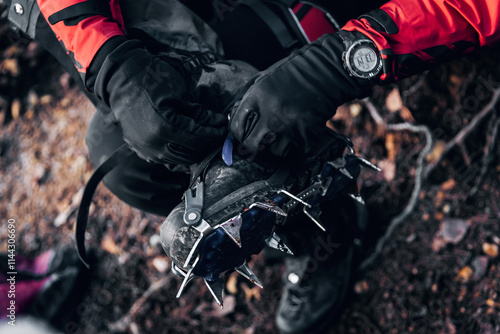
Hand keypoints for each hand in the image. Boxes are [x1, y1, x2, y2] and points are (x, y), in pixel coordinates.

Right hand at [94, 41, 244, 164]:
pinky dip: (178, 153)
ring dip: (194, 150)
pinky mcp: (140, 149)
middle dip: (206, 144)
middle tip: (215, 133)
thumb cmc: (151, 79)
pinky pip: (165, 158)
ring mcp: (146, 149)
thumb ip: (199, 112)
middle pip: (191, 153)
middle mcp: (154, 143)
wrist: (120, 78)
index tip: (222, 127)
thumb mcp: (179, 92)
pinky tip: (186, 142)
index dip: (214, 133)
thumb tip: (217, 122)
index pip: (199, 138)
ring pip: (179, 159)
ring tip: (203, 138)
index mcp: (165, 127)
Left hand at [229, 31, 376, 158]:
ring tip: (282, 137)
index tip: (242, 137)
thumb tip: (234, 115)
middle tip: (257, 147)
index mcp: (256, 98)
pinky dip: (299, 151)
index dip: (237, 136)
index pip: (236, 128)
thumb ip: (247, 96)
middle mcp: (270, 114)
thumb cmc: (295, 73)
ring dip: (277, 149)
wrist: (325, 71)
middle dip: (252, 149)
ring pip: (274, 153)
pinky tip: (299, 140)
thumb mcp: (263, 78)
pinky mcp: (307, 134)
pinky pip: (298, 154)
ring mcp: (289, 126)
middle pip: (251, 147)